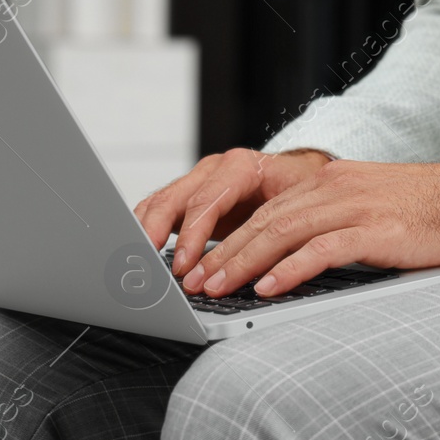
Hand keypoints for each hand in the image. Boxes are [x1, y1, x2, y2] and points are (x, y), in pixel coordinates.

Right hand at [135, 147, 330, 277]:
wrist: (299, 174)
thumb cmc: (301, 190)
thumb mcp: (297, 209)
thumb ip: (276, 234)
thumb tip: (265, 272)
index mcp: (241, 167)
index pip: (207, 200)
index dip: (192, 234)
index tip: (185, 264)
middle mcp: (215, 169)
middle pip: (174, 198)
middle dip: (157, 233)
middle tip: (150, 264)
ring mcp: (200, 180)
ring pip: (161, 201)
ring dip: (147, 232)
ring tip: (138, 259)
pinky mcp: (191, 195)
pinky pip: (160, 208)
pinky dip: (148, 228)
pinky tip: (142, 250)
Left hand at [179, 158, 439, 297]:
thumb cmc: (431, 213)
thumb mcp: (372, 210)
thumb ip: (333, 226)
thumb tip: (291, 261)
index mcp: (330, 181)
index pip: (265, 209)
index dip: (227, 238)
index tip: (199, 264)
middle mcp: (336, 187)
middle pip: (264, 221)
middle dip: (222, 253)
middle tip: (192, 283)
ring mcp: (356, 206)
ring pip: (283, 232)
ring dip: (243, 263)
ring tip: (216, 288)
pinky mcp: (378, 229)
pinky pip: (323, 249)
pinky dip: (290, 270)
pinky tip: (268, 289)